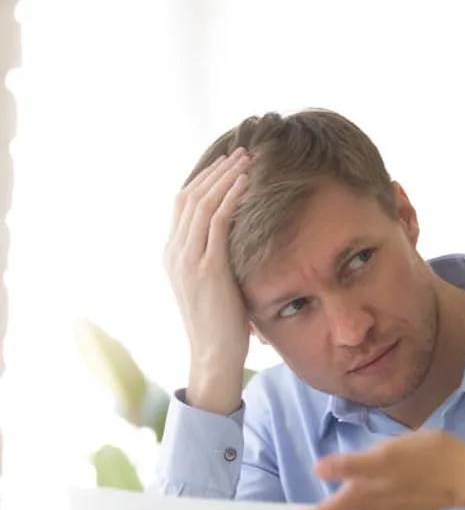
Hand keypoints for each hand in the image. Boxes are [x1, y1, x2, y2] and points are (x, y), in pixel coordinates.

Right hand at [164, 147, 250, 414]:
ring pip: (203, 204)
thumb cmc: (222, 326)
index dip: (204, 180)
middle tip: (240, 153)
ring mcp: (188, 260)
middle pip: (190, 196)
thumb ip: (219, 262)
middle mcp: (175, 252)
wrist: (213, 356)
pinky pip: (216, 223)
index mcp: (173, 255)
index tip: (227, 164)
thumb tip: (242, 245)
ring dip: (225, 178)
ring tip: (247, 159)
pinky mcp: (207, 269)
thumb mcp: (216, 286)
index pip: (184, 205)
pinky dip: (230, 198)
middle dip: (216, 171)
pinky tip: (246, 183)